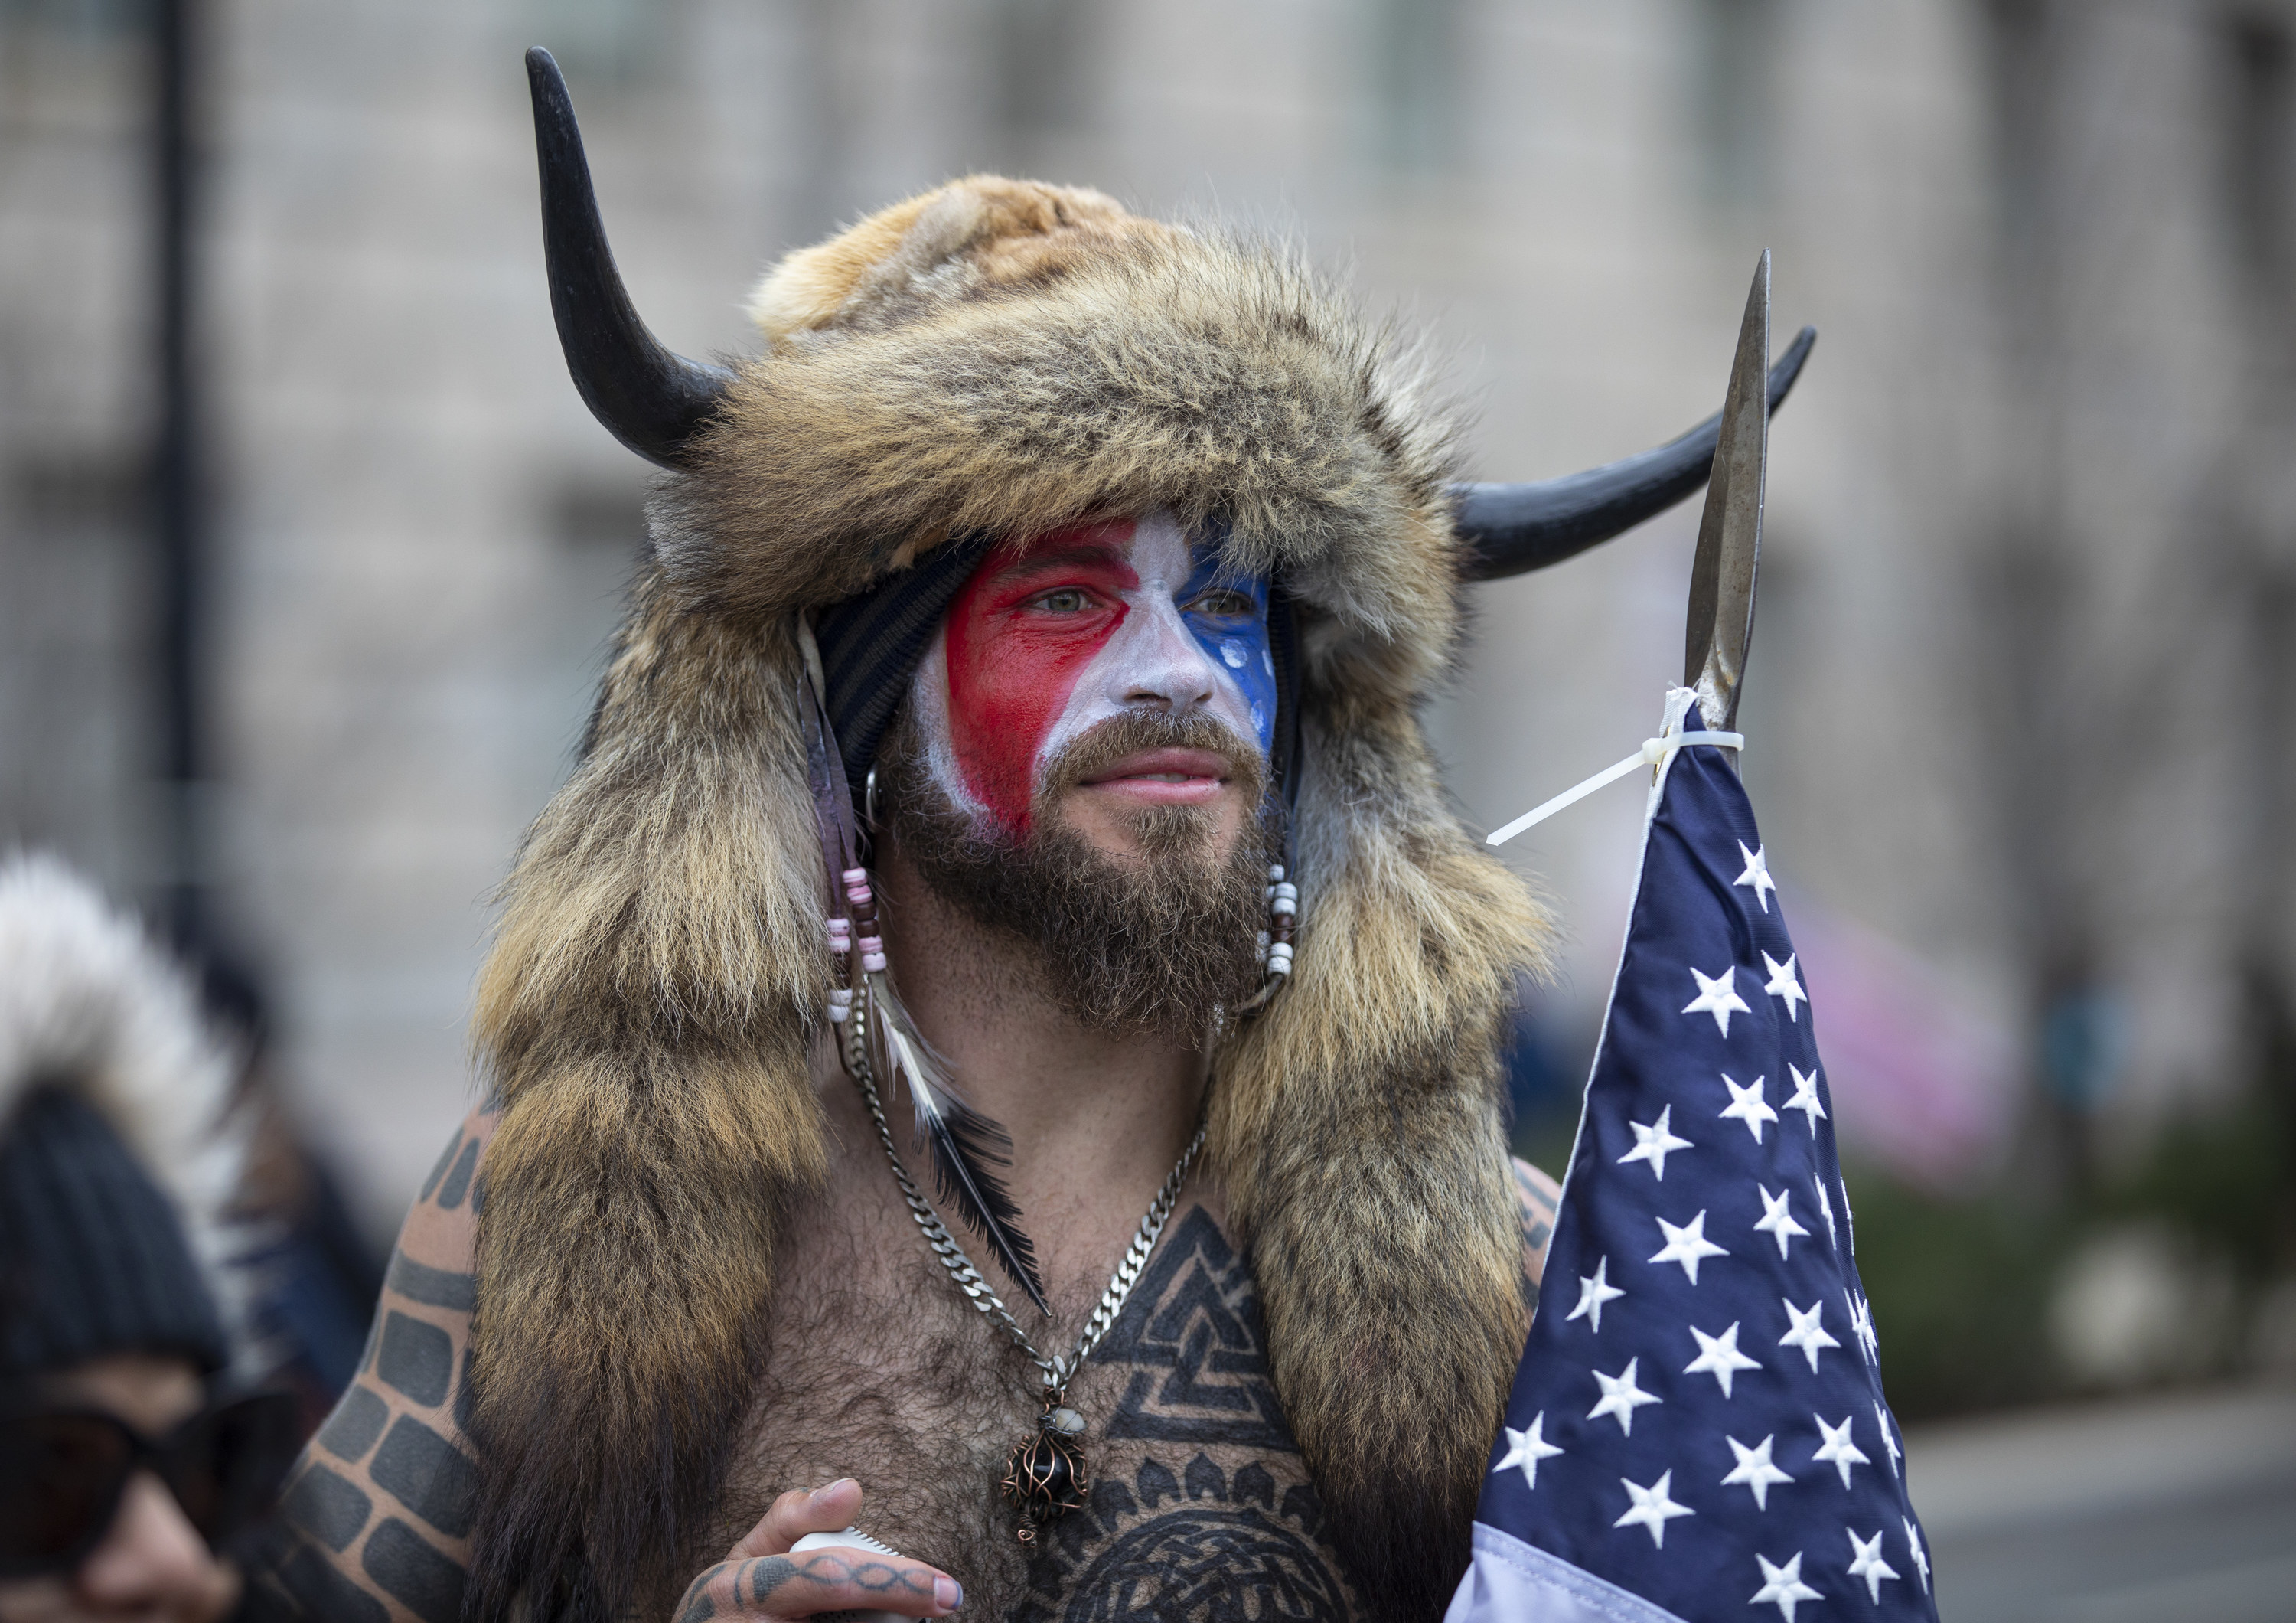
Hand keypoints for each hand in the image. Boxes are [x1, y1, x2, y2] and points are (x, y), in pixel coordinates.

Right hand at [672, 1480, 961, 1619]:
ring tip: (874, 1615)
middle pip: (853, 1622)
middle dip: (891, 1617)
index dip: (897, 1585)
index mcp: (749, 1588)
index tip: (949, 1594)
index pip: (835, 1579)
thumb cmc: (729, 1603)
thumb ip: (800, 1515)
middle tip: (924, 1607)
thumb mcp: (751, 1553)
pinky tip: (864, 1622)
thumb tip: (852, 1489)